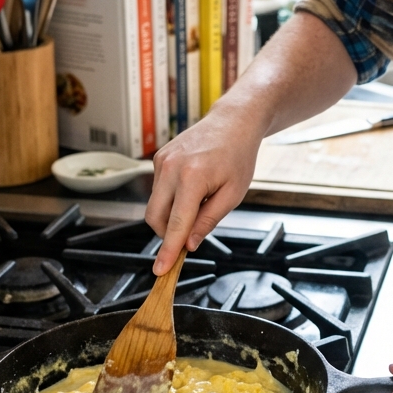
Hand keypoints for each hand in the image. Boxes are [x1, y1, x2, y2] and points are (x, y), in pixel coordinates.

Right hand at [145, 105, 262, 273]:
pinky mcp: (158, 157)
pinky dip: (171, 198)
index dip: (168, 250)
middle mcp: (170, 167)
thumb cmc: (238, 156)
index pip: (176, 224)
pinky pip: (157, 190)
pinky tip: (192, 187)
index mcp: (192, 177)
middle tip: (191, 233)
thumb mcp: (233, 194)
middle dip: (169, 234)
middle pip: (155, 218)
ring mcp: (161, 161)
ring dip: (171, 215)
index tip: (160, 270)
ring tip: (199, 200)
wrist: (233, 121)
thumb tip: (189, 244)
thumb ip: (208, 220)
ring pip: (154, 205)